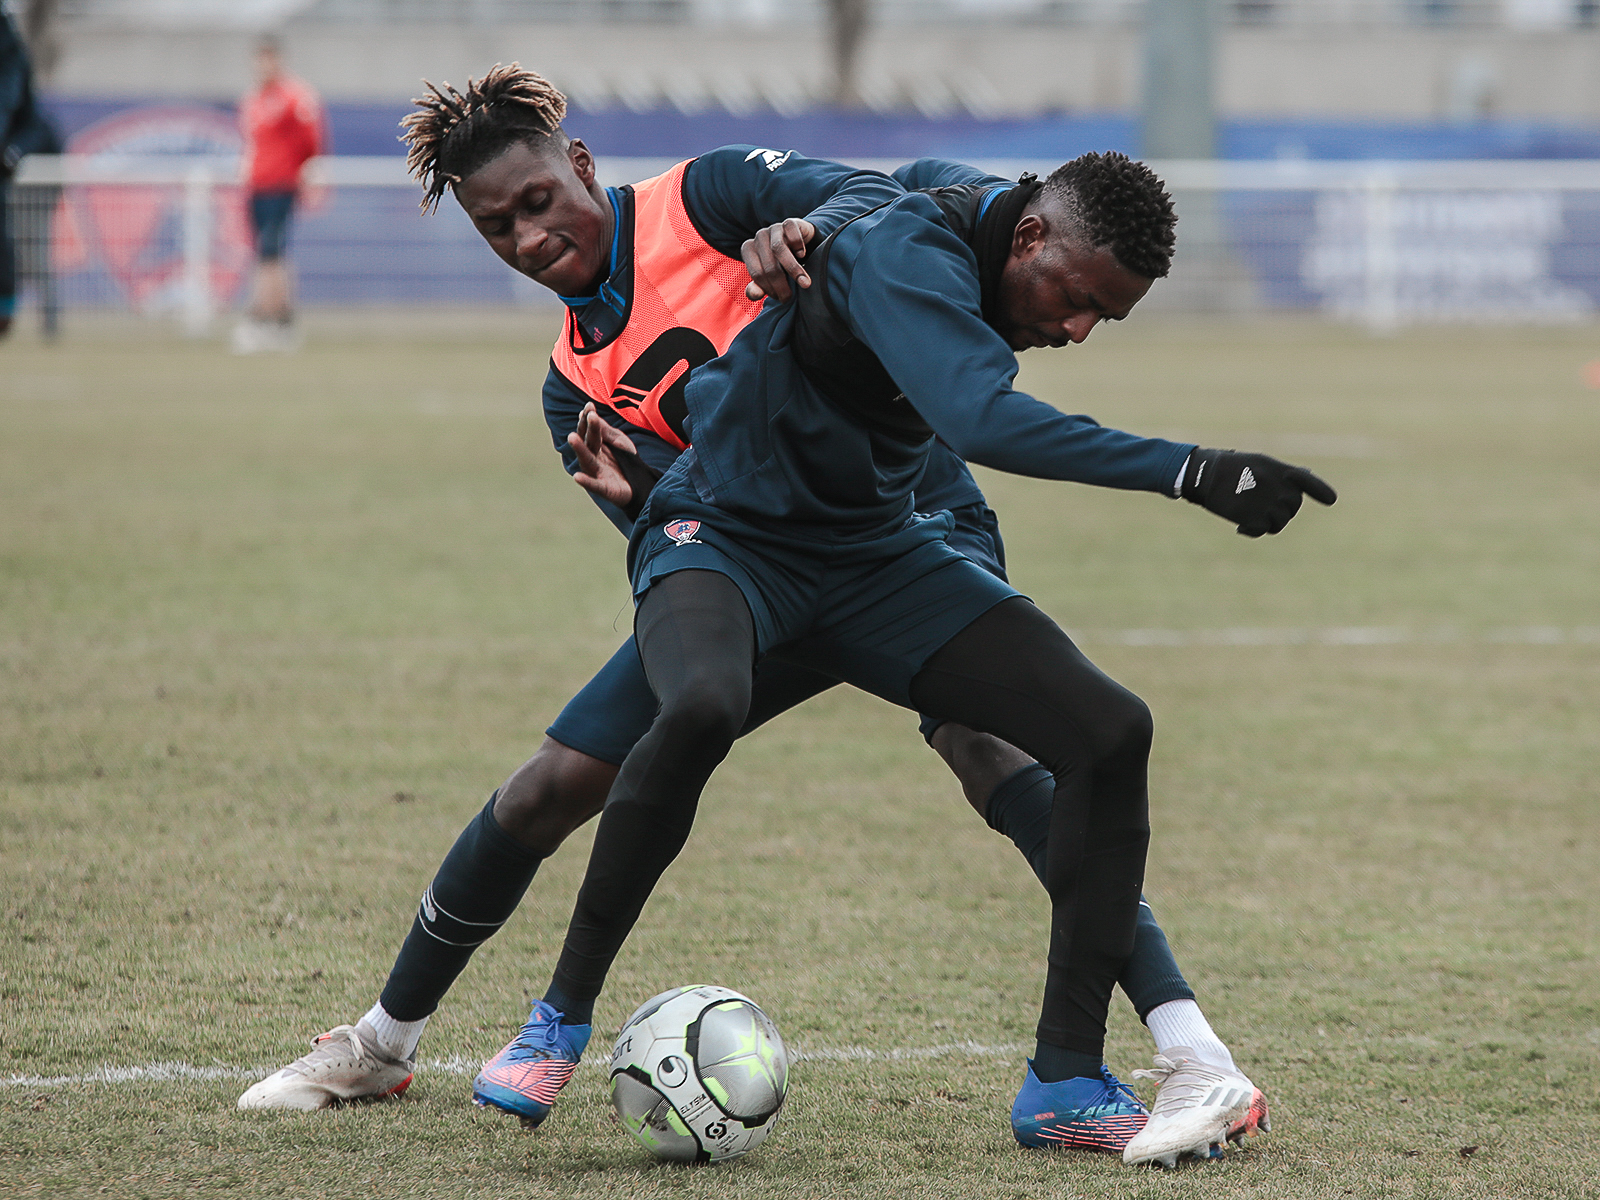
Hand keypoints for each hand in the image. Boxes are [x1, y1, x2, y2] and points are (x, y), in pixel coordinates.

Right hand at [567, 402, 641, 507]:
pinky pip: (594, 485)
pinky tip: (577, 477)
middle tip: (586, 415)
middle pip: (589, 442)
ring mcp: (597, 474)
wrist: (640, 485)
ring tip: (572, 437)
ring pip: (587, 460)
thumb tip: (591, 415)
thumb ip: (606, 431)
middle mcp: (593, 459)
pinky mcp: (604, 489)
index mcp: (597, 447)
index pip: (590, 431)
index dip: (589, 419)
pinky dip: (586, 481)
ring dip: (580, 449)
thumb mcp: (619, 442)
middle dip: (586, 429)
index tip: (589, 405)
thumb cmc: (625, 461)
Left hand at [742, 218, 815, 302]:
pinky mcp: (789, 222)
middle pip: (768, 265)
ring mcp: (773, 228)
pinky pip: (792, 234)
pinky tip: (803, 255)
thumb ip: (759, 287)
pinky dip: (799, 246)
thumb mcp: (769, 277)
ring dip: (793, 269)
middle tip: (790, 297)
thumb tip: (753, 294)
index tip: (781, 299)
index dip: (769, 289)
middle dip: (781, 284)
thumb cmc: (781, 264)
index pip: (757, 273)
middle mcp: (759, 237)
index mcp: (749, 249)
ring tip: (805, 284)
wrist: (800, 245)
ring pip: (778, 249)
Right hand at [1181, 448, 1336, 536]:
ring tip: (1249, 516)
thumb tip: (1307, 474)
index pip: (1308, 482)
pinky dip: (1252, 530)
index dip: (1322, 491)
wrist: (1206, 474)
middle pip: (1293, 507)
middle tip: (1258, 506)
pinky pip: (1263, 530)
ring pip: (1280, 522)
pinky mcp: (1255, 516)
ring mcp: (1269, 502)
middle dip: (1280, 510)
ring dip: (1267, 522)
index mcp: (1283, 471)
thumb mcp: (1261, 463)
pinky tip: (1240, 526)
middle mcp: (1280, 487)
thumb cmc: (1232, 468)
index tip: (1331, 500)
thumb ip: (1285, 472)